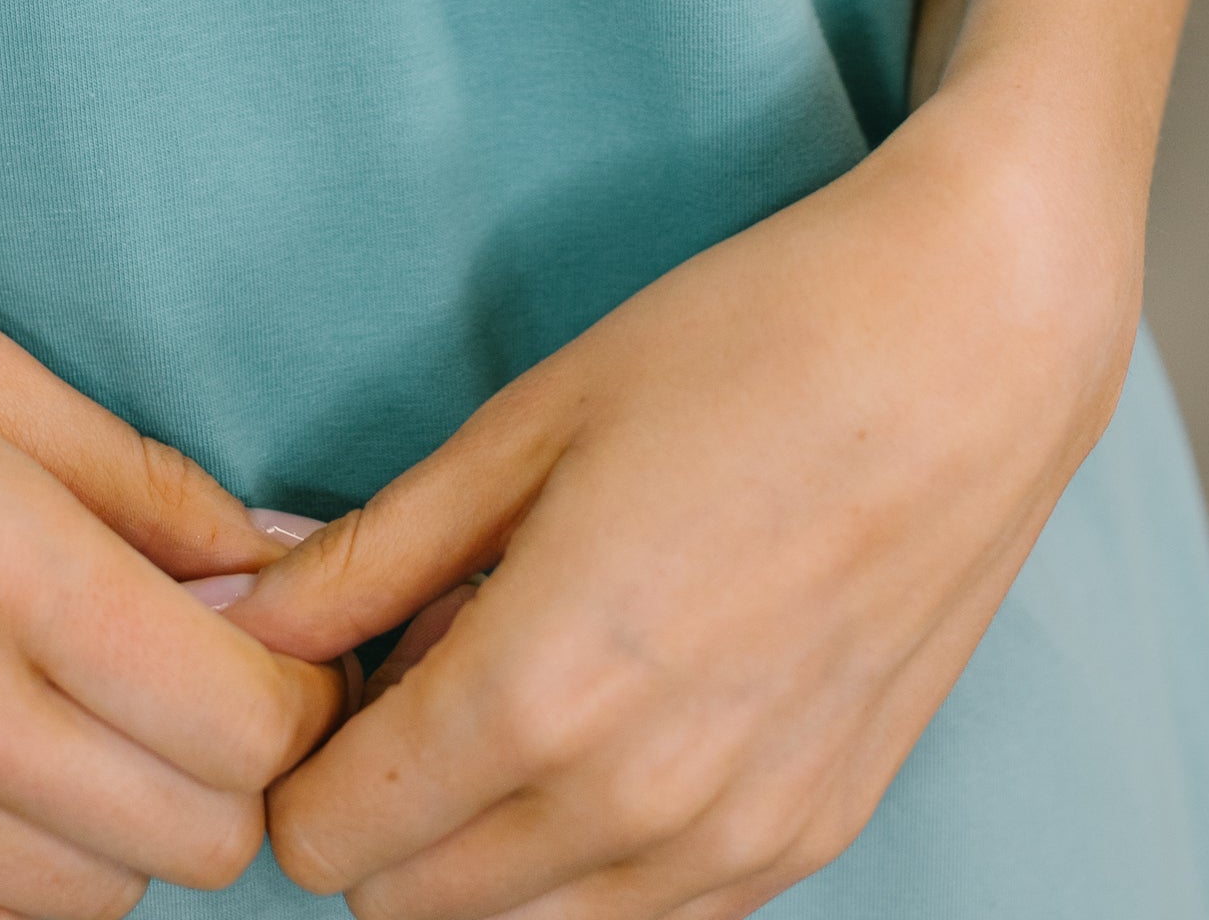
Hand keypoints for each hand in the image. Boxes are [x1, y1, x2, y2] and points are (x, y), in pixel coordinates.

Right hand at [0, 154, 344, 919]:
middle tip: (185, 676)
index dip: (298, 689)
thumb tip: (289, 565)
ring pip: (82, 905)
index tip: (276, 639)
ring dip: (114, 824)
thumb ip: (143, 483)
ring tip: (67, 713)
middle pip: (194, 837)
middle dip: (228, 764)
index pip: (246, 723)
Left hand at [222, 90, 1141, 919]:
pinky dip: (594, 853)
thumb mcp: (527, 422)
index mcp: (541, 692)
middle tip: (418, 657)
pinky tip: (619, 709)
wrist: (971, 348)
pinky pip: (651, 916)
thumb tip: (237, 620)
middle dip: (382, 803)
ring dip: (485, 841)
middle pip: (414, 904)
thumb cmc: (746, 347)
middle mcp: (635, 805)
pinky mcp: (815, 836)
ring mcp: (738, 840)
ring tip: (522, 669)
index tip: (333, 666)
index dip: (303, 760)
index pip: (333, 840)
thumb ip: (369, 554)